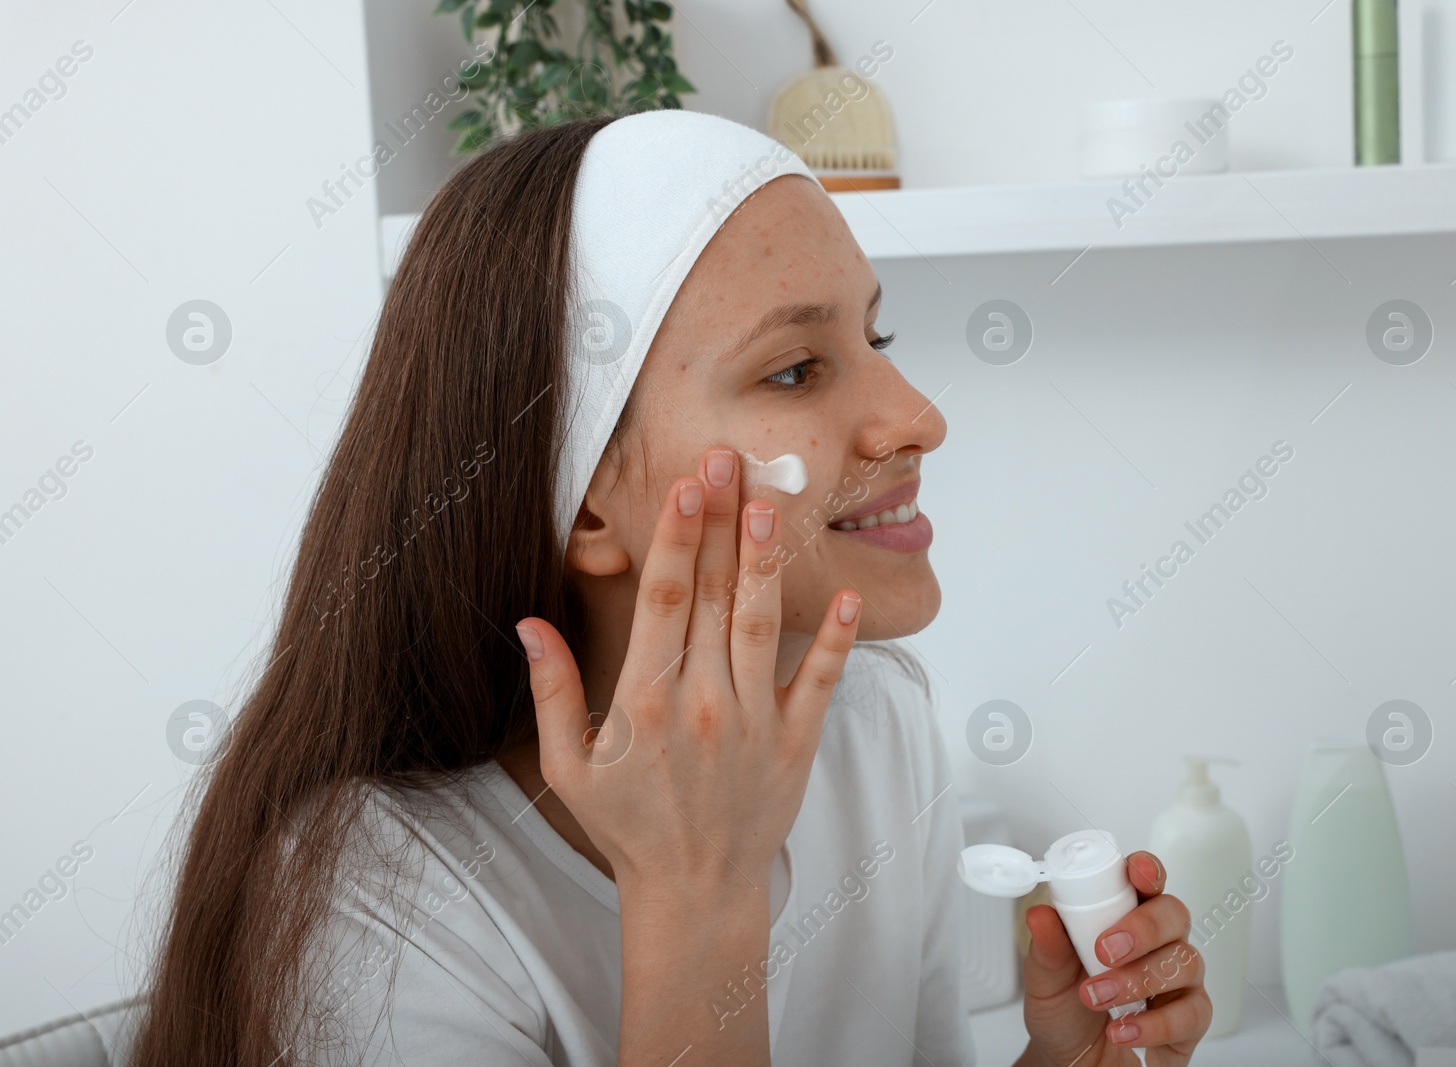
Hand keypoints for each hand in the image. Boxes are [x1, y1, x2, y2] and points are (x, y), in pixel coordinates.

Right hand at [513, 446, 862, 895]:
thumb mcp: (567, 767)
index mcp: (644, 703)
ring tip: (770, 502)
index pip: (665, 601)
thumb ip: (551, 691)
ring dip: (765, 560)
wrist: (695, 891)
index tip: (685, 485)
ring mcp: (753, 722)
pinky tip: (845, 596)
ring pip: (761, 624)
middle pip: (713, 595)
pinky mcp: (795, 741)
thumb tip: (529, 623)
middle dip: (721, 521)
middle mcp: (701, 703)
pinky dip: (836, 640)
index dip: (676, 537)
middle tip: (728, 459)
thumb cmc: (628, 826)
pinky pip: (820, 681)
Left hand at [1018, 852, 1210, 1066]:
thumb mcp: (1044, 980)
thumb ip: (1047, 948)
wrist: (1071, 1062)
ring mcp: (1178, 981)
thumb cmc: (1064, 1012)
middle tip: (1105, 950)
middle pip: (1175, 915)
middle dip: (1143, 928)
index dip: (1147, 869)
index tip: (1136, 872)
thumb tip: (1040, 915)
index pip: (1146, 882)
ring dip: (1139, 979)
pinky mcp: (1189, 1021)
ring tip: (1098, 997)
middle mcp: (1158, 944)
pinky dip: (1155, 1024)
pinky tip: (1124, 1030)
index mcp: (1124, 918)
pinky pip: (1192, 1013)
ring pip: (1186, 962)